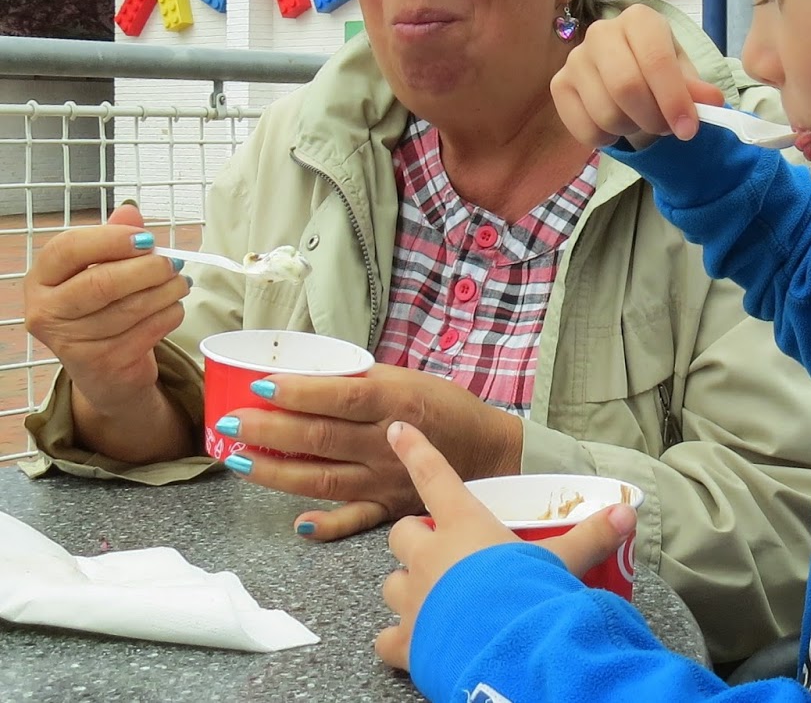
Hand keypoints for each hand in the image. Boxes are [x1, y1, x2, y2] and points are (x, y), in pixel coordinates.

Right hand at [22, 203, 189, 412]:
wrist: (106, 369)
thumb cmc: (102, 310)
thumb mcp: (100, 270)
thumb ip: (113, 239)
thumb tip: (130, 210)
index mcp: (41, 279)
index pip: (68, 249)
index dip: (112, 239)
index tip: (146, 239)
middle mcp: (46, 311)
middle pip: (101, 282)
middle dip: (147, 269)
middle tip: (172, 263)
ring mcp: (72, 342)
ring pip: (130, 307)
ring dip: (167, 290)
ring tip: (180, 283)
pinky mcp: (102, 363)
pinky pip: (148, 329)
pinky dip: (170, 313)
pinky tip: (173, 307)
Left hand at [216, 364, 522, 540]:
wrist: (490, 452)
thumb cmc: (446, 407)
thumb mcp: (410, 379)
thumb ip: (363, 380)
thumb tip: (307, 374)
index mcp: (395, 402)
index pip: (339, 396)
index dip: (298, 393)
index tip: (261, 386)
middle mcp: (388, 443)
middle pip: (321, 438)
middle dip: (270, 431)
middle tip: (230, 423)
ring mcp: (386, 480)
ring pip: (324, 479)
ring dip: (277, 472)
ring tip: (240, 461)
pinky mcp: (390, 508)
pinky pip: (356, 520)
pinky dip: (327, 526)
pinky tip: (298, 524)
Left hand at [375, 421, 635, 671]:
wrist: (504, 647)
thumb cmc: (527, 591)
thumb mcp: (564, 560)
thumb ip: (592, 536)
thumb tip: (628, 513)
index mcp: (464, 526)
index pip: (434, 476)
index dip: (415, 450)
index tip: (396, 429)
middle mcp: (430, 557)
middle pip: (402, 534)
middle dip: (415, 539)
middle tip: (439, 551)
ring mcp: (413, 599)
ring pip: (391, 583)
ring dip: (407, 588)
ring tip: (431, 598)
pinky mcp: (406, 641)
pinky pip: (387, 639)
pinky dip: (397, 641)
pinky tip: (414, 643)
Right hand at [551, 3, 725, 148]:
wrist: (627, 74)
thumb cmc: (658, 70)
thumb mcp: (684, 75)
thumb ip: (697, 89)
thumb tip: (712, 101)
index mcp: (639, 20)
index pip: (655, 60)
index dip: (674, 99)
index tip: (689, 129)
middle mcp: (602, 32)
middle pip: (626, 87)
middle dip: (652, 118)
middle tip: (665, 128)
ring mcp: (575, 58)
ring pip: (606, 112)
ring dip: (631, 129)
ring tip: (639, 120)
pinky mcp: (559, 85)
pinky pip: (584, 127)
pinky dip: (606, 139)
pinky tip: (614, 126)